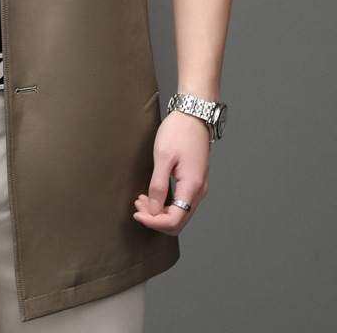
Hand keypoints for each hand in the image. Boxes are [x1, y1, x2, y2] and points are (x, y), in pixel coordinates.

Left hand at [133, 110, 209, 234]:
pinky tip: (152, 195)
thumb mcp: (163, 157)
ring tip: (141, 199)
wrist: (193, 115)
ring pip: (180, 213)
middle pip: (178, 221)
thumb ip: (158, 185)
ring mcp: (198, 186)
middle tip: (137, 206)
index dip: (154, 222)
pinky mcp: (194, 180)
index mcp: (192, 186)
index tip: (137, 213)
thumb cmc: (178, 131)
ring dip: (159, 212)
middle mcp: (198, 190)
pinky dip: (166, 204)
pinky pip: (181, 202)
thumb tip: (153, 208)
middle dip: (155, 219)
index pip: (174, 220)